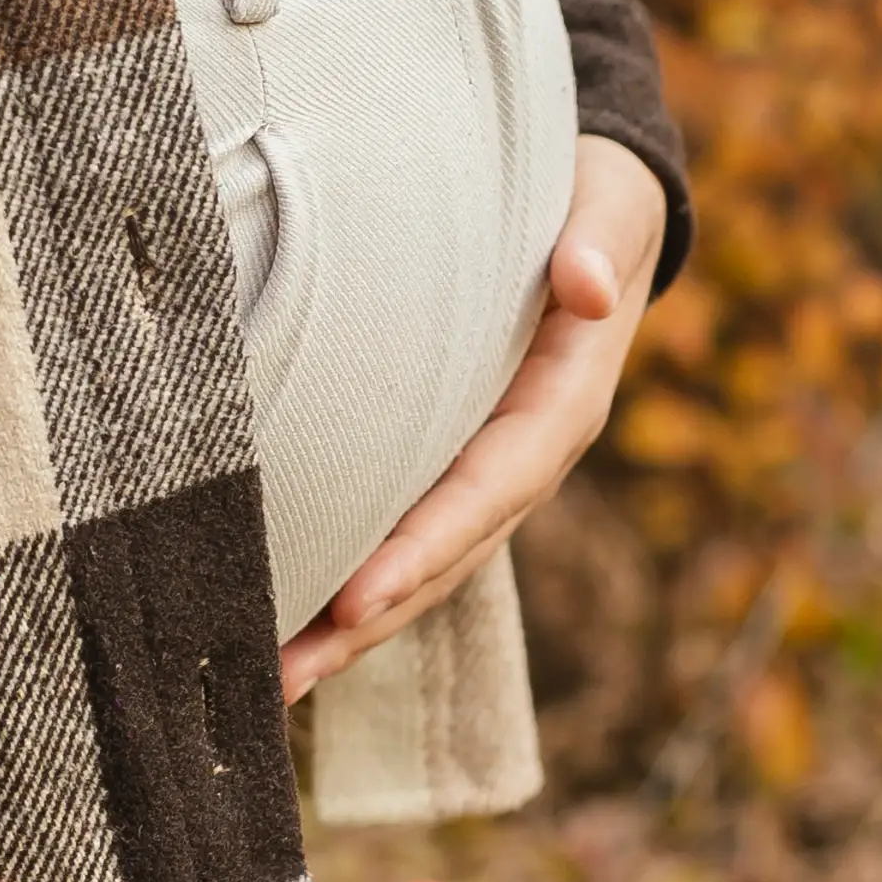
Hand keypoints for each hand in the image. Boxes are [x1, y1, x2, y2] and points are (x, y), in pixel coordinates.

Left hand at [279, 135, 667, 701]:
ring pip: (424, 562)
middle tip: (286, 672)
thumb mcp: (609, 205)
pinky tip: (290, 622)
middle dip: (372, 617)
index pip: (491, 488)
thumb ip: (597, 241)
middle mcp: (527, 455)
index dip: (426, 545)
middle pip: (449, 554)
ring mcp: (490, 469)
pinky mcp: (455, 462)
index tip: (355, 597)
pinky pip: (407, 533)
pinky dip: (355, 584)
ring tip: (272, 682)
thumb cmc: (594, 199)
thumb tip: (584, 287)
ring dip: (354, 627)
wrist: (602, 209)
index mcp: (563, 403)